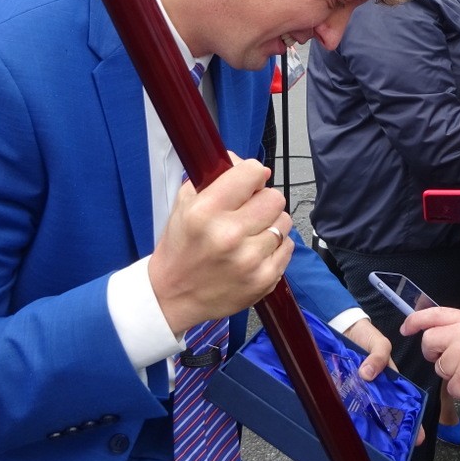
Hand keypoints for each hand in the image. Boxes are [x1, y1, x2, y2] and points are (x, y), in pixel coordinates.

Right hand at [149, 154, 293, 334]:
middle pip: (275, 197)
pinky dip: (275, 247)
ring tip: (250, 234)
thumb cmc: (180, 247)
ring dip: (270, 224)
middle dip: (263, 200)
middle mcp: (228, 235)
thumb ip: (215, 177)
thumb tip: (247, 164)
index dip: (252, 174)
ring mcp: (249, 260)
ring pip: (284, 222)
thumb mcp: (185, 204)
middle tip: (249, 211)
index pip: (252, 173)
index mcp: (205, 211)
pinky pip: (287, 247)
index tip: (248, 183)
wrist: (172, 296)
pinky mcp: (264, 279)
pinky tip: (255, 251)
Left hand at [343, 320, 423, 444]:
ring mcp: (357, 391)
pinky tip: (343, 427)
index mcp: (388, 382)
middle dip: (388, 432)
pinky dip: (343, 413)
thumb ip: (378, 357)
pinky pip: (343, 403)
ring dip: (364, 426)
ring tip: (367, 444)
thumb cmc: (366, 336)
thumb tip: (367, 374)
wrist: (342, 327)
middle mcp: (374, 390)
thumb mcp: (380, 344)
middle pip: (382, 414)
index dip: (411, 421)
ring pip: (363, 412)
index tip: (417, 439)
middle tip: (391, 449)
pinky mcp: (340, 389)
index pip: (402, 404)